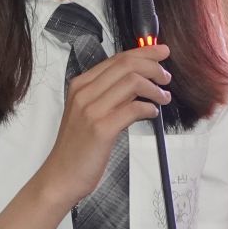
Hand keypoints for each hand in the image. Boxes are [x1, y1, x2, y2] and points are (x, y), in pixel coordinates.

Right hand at [35, 44, 170, 208]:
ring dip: (154, 88)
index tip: (162, 52)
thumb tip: (139, 81)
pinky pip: (133, 108)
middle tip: (166, 77)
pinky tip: (153, 113)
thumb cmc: (77, 147)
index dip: (144, 52)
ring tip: (163, 98)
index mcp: (81, 85)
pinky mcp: (101, 129)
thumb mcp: (87, 112)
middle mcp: (84, 92)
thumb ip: (108, 94)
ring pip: (132, 81)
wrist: (61, 176)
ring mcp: (91, 110)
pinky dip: (148, 107)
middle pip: (126, 64)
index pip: (117, 58)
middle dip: (153, 66)